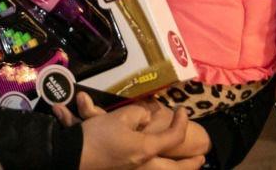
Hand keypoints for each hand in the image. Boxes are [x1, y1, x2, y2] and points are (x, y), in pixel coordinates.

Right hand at [71, 94, 205, 169]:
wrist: (73, 158)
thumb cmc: (98, 137)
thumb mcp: (118, 118)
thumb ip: (136, 114)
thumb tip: (146, 116)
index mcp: (147, 150)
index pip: (173, 137)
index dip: (181, 122)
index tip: (182, 111)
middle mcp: (146, 166)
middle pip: (176, 169)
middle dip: (191, 164)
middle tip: (201, 158)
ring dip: (178, 169)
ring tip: (186, 165)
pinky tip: (159, 165)